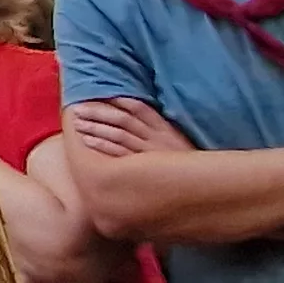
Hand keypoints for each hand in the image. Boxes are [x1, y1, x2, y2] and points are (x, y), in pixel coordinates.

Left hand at [69, 99, 196, 159]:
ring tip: (77, 123)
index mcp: (165, 128)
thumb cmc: (187, 164)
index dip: (117, 100)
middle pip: (123, 119)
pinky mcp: (146, 169)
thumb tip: (134, 114)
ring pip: (119, 135)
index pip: (138, 108)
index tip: (97, 95)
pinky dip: (103, 146)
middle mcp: (157, 138)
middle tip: (77, 109)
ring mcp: (151, 153)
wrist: (206, 187)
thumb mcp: (177, 142)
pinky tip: (88, 141)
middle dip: (98, 113)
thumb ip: (158, 128)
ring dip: (96, 128)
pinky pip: (121, 155)